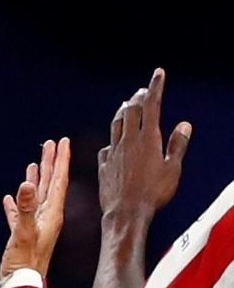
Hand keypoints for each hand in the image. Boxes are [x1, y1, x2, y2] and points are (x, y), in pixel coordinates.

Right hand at [1, 137, 69, 277]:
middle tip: (50, 144)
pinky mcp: (22, 236)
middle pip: (50, 185)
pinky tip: (10, 197)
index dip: (60, 161)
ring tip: (34, 163)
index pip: (58, 181)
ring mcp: (35, 226)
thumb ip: (25, 208)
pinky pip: (20, 214)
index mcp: (51, 215)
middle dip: (50, 164)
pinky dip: (16, 203)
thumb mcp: (23, 233)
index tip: (63, 142)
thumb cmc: (25, 264)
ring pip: (36, 197)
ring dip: (36, 179)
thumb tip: (27, 183)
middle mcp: (46, 218)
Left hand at [98, 67, 191, 232]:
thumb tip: (184, 125)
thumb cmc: (153, 194)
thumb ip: (177, 145)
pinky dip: (112, 140)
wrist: (125, 214)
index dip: (155, 87)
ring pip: (116, 125)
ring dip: (123, 112)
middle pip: (131, 111)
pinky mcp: (103, 165)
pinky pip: (106, 147)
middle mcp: (127, 141)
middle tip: (143, 90)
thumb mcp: (172, 170)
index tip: (158, 73)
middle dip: (139, 98)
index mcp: (146, 138)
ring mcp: (113, 152)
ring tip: (127, 106)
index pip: (151, 105)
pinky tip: (112, 143)